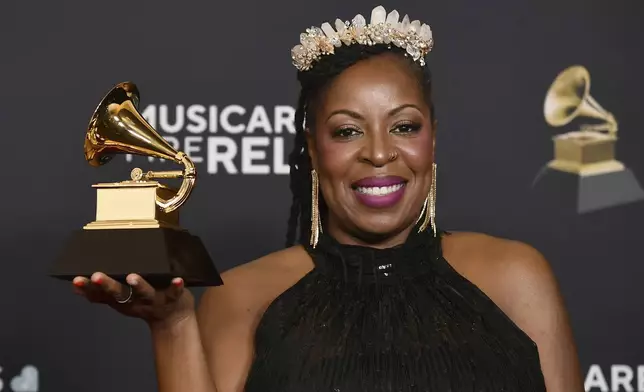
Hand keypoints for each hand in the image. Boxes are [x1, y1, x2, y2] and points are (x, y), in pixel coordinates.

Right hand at [72, 272, 194, 327]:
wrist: (173, 320)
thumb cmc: (144, 302)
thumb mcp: (121, 301)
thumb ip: (103, 294)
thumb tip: (75, 284)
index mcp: (121, 300)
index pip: (101, 295)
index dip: (88, 289)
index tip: (77, 280)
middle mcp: (135, 301)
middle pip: (119, 294)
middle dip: (107, 285)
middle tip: (96, 276)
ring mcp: (154, 300)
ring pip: (145, 292)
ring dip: (139, 285)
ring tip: (132, 277)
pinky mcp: (173, 298)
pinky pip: (174, 292)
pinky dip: (176, 286)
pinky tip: (178, 279)